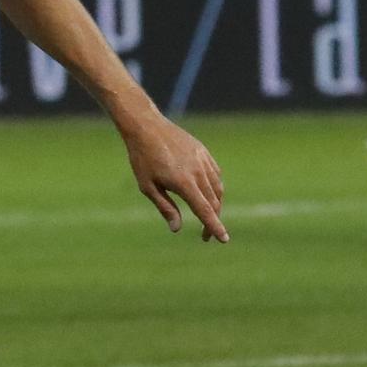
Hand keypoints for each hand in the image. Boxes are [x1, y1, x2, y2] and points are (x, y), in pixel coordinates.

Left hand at [121, 110, 229, 241]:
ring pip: (217, 188)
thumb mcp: (148, 187)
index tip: (224, 240)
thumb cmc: (143, 159)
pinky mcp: (203, 152)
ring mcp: (203, 160)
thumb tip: (177, 228)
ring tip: (207, 216)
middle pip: (213, 202)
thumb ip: (165, 208)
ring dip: (215, 205)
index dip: (215, 227)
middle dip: (213, 221)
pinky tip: (208, 193)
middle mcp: (198, 171)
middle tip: (205, 236)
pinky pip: (215, 174)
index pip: (205, 210)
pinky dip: (215, 187)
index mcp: (184, 183)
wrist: (147, 126)